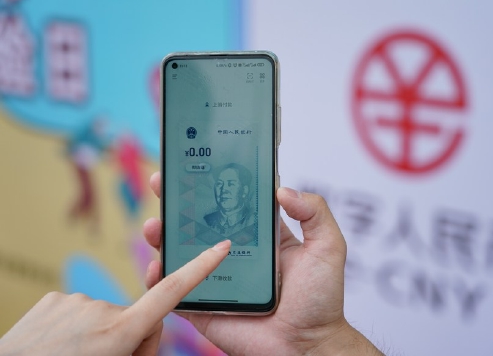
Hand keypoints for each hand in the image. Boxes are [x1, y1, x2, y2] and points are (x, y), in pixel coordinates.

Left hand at [0, 240, 230, 355]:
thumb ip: (142, 346)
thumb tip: (147, 326)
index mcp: (120, 331)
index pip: (171, 292)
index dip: (200, 268)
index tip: (221, 247)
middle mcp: (102, 309)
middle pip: (137, 316)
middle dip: (131, 336)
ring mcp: (76, 300)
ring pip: (106, 315)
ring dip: (100, 334)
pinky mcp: (55, 298)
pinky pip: (81, 310)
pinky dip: (77, 326)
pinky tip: (60, 344)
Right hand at [144, 172, 382, 355]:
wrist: (306, 346)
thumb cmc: (320, 299)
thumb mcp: (327, 246)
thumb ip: (314, 212)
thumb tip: (283, 189)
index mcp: (258, 236)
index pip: (229, 203)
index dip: (211, 184)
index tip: (194, 165)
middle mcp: (233, 253)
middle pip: (198, 223)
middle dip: (176, 203)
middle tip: (160, 183)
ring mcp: (216, 278)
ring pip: (181, 253)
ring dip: (162, 235)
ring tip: (155, 224)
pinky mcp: (204, 305)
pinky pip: (177, 289)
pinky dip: (161, 277)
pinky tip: (156, 264)